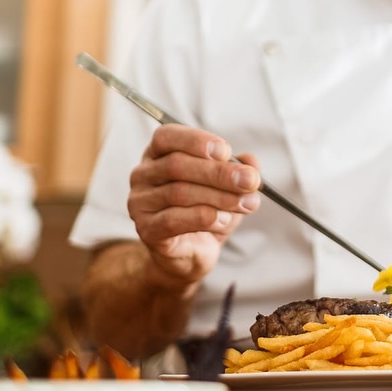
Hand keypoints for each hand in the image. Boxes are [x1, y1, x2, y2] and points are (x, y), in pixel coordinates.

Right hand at [126, 124, 261, 291]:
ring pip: (179, 192)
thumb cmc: (207, 211)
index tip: (226, 151)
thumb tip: (251, 161)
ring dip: (219, 197)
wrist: (191, 254)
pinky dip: (203, 218)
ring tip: (246, 204)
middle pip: (176, 165)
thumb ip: (240, 170)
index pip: (166, 136)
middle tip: (250, 181)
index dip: (196, 141)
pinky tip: (223, 219)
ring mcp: (140, 203)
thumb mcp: (228, 187)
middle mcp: (143, 175)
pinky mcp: (147, 230)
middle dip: (218, 173)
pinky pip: (173, 220)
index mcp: (158, 154)